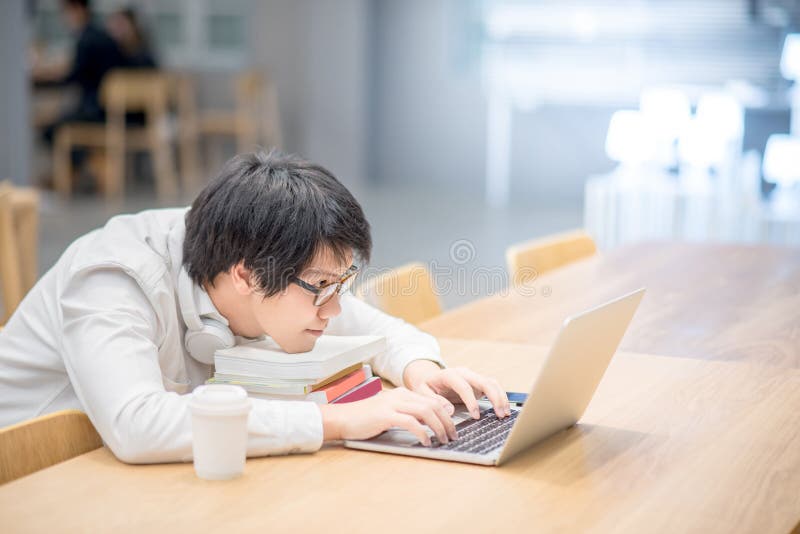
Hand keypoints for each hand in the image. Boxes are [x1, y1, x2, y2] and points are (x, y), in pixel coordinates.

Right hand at [318, 387, 457, 445]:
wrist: (341, 418)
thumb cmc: (364, 419)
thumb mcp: (389, 413)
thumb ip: (407, 415)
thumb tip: (428, 425)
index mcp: (402, 394)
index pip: (432, 400)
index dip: (446, 414)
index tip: (452, 427)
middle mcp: (400, 396)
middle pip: (433, 405)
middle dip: (447, 421)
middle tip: (453, 436)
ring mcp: (393, 404)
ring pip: (426, 412)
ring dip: (439, 427)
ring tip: (443, 440)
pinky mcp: (385, 415)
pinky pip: (411, 422)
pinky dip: (422, 432)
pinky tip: (426, 442)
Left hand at [404, 360, 510, 419]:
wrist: (428, 377)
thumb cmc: (425, 386)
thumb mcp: (422, 392)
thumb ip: (435, 400)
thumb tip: (450, 410)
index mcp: (449, 374)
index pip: (464, 386)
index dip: (471, 401)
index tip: (476, 416)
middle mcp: (464, 373)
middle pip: (483, 381)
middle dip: (494, 397)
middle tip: (499, 414)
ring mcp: (472, 377)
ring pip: (491, 382)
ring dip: (500, 397)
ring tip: (504, 413)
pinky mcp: (477, 382)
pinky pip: (492, 386)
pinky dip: (500, 396)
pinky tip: (503, 409)